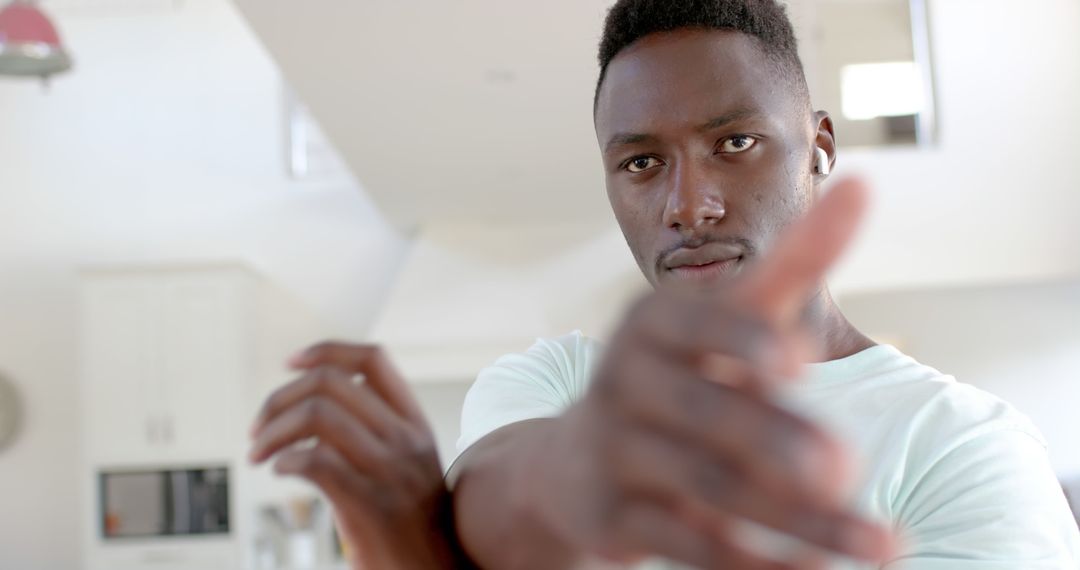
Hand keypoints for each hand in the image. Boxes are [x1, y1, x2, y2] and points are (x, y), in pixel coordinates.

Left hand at [250, 343, 466, 568]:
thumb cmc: (411, 525)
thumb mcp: (408, 465)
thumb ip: (377, 432)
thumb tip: (318, 405)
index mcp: (414, 423)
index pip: (373, 359)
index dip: (326, 351)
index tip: (291, 364)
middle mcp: (406, 439)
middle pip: (332, 382)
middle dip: (280, 398)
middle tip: (259, 427)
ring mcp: (391, 471)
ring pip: (319, 415)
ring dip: (273, 430)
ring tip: (260, 453)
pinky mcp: (370, 505)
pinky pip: (316, 461)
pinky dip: (284, 460)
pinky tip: (280, 472)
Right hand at [520, 179, 894, 568]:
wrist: (575, 462)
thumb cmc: (679, 375)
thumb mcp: (731, 317)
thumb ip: (794, 260)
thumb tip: (866, 183)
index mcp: (653, 324)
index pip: (693, 324)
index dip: (739, 342)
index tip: (793, 363)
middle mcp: (623, 381)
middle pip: (702, 411)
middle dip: (773, 440)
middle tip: (847, 469)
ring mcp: (614, 450)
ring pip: (705, 485)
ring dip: (793, 519)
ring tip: (878, 544)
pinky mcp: (612, 516)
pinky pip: (684, 543)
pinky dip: (752, 563)